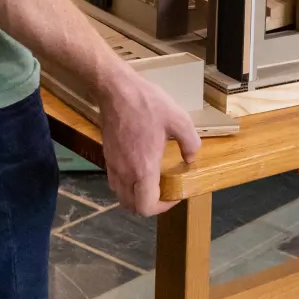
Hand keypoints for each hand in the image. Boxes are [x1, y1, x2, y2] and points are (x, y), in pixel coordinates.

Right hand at [97, 68, 200, 215]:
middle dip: (150, 205)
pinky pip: (115, 182)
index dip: (163, 208)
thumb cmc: (147, 104)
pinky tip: (140, 169)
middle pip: (132, 206)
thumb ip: (190, 143)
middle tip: (165, 191)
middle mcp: (125, 172)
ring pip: (121, 195)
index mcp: (143, 168)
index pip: (146, 207)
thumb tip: (191, 158)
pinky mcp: (107, 156)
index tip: (174, 195)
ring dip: (137, 196)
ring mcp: (113, 165)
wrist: (116, 90)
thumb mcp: (179, 120)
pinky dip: (127, 185)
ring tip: (154, 182)